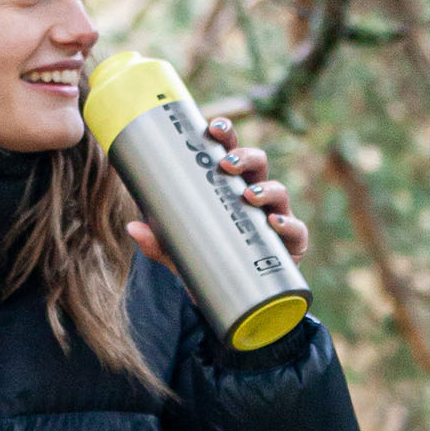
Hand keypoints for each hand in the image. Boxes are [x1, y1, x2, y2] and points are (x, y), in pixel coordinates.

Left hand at [125, 117, 309, 285]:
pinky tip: (274, 223)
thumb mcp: (177, 253)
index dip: (226, 135)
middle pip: (257, 164)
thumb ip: (157, 242)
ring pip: (279, 192)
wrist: (229, 303)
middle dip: (245, 156)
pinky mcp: (290, 247)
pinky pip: (296, 232)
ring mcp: (275, 219)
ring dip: (265, 188)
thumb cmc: (206, 263)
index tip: (212, 128)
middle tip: (225, 164)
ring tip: (248, 195)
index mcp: (230, 188)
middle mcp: (255, 198)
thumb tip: (133, 228)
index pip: (230, 153)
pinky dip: (289, 225)